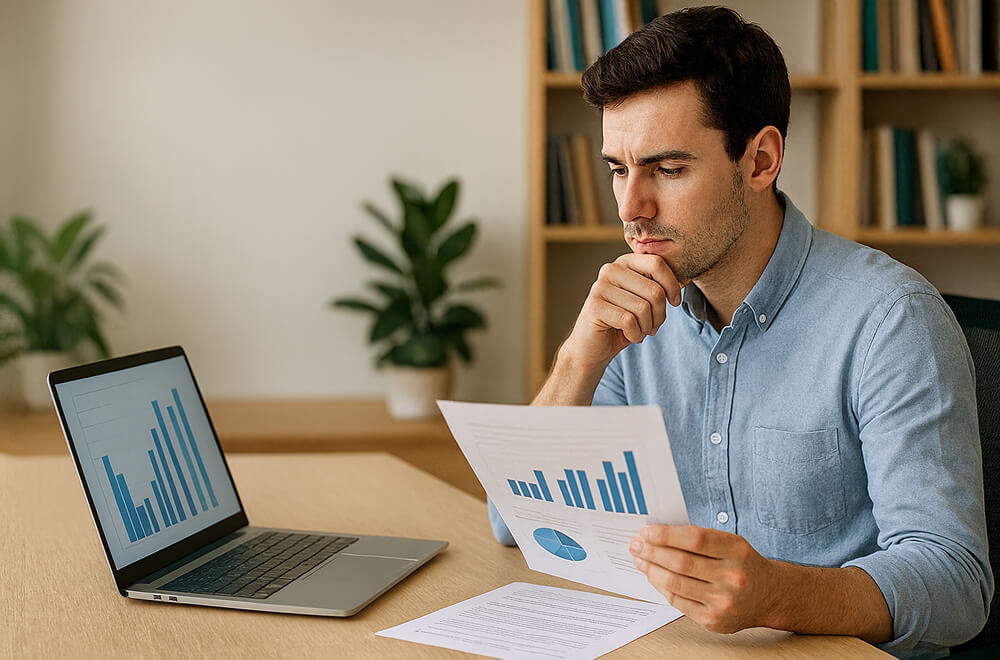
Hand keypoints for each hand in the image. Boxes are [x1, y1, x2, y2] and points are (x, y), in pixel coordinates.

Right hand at [560, 253, 682, 369]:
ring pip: (643, 308)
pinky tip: (629, 336)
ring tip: (639, 331)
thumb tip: (682, 283)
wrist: (592, 347)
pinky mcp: (594, 306)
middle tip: (653, 326)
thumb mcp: (643, 300)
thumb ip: (657, 286)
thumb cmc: (622, 323)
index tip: (675, 303)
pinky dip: (635, 334)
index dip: (672, 285)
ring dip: (647, 327)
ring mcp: (599, 287)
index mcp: (624, 262)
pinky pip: (629, 321)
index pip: (657, 263)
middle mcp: (610, 270)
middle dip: (660, 314)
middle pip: (654, 290)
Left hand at [629, 525, 779, 633]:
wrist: (768, 595)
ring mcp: (723, 601)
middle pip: (681, 562)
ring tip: (640, 559)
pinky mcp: (713, 620)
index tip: (647, 531)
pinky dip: (660, 587)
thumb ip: (699, 538)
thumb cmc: (743, 565)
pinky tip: (653, 576)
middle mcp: (732, 576)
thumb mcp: (730, 543)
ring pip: (675, 583)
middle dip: (652, 551)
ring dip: (651, 569)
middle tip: (637, 544)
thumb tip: (658, 534)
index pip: (694, 539)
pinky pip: (677, 601)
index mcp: (736, 550)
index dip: (666, 534)